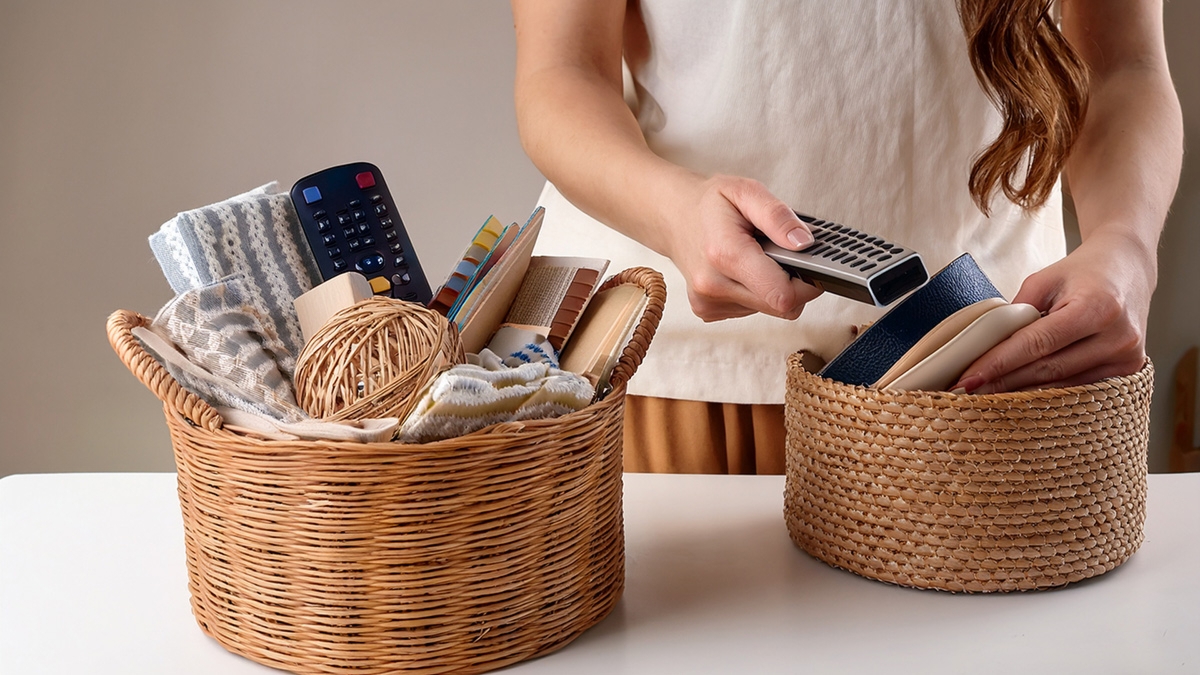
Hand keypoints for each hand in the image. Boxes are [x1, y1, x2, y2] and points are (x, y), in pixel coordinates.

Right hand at [664, 174, 823, 321]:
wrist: (671, 216)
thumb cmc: (709, 203)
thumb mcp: (746, 191)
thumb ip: (778, 216)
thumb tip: (804, 243)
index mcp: (725, 255)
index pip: (782, 295)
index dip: (807, 283)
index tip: (809, 263)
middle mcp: (713, 285)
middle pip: (780, 306)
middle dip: (792, 282)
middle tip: (782, 253)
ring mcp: (708, 302)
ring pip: (768, 309)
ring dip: (771, 285)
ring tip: (755, 257)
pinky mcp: (707, 311)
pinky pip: (751, 309)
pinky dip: (755, 291)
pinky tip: (742, 269)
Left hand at [953, 232, 1155, 393]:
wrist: (1128, 269)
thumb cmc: (1083, 272)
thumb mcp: (1044, 280)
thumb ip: (1018, 313)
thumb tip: (988, 350)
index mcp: (1096, 307)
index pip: (1037, 343)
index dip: (1000, 363)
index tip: (969, 378)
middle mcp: (1118, 336)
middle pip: (1048, 369)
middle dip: (1003, 382)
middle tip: (967, 390)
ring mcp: (1127, 357)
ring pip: (1061, 384)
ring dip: (1021, 391)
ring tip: (986, 392)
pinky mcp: (1128, 370)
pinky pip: (1078, 387)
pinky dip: (1047, 389)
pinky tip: (1020, 391)